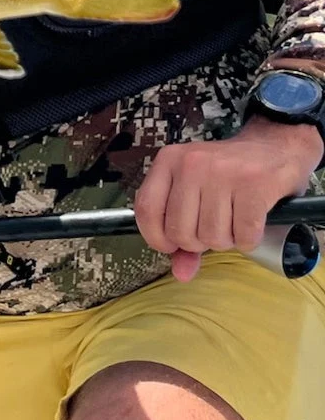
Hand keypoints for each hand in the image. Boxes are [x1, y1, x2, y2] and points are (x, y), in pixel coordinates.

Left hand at [134, 116, 322, 281]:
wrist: (273, 146)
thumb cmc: (228, 173)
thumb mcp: (195, 190)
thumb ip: (182, 230)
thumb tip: (180, 273)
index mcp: (168, 160)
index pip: (147, 210)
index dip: (157, 238)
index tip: (171, 245)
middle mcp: (192, 163)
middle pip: (181, 231)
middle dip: (199, 241)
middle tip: (213, 225)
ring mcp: (222, 173)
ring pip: (212, 237)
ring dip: (226, 239)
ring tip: (233, 218)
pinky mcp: (254, 185)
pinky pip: (243, 236)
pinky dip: (248, 239)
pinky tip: (250, 221)